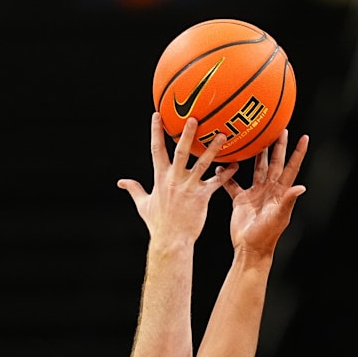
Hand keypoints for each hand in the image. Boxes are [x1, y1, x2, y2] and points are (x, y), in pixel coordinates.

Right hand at [118, 112, 239, 244]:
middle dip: (187, 134)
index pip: (156, 150)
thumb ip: (134, 190)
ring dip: (213, 149)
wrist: (171, 241)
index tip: (158, 115)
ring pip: (203, 164)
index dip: (156, 132)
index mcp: (160, 178)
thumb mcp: (143, 205)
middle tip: (194, 118)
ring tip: (222, 135)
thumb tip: (121, 182)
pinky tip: (236, 163)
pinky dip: (227, 173)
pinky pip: (217, 182)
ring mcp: (189, 187)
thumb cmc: (158, 223)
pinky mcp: (202, 197)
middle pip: (181, 152)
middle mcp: (174, 179)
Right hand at [217, 129, 308, 255]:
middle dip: (277, 146)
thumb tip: (301, 187)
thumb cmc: (266, 235)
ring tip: (254, 138)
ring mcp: (255, 193)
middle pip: (275, 163)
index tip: (304, 137)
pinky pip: (233, 184)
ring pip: (256, 169)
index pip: (291, 168)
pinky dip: (226, 175)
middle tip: (279, 128)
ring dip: (256, 154)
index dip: (298, 153)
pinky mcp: (241, 199)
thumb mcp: (278, 217)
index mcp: (280, 192)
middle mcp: (269, 189)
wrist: (250, 248)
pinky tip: (220, 166)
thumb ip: (288, 201)